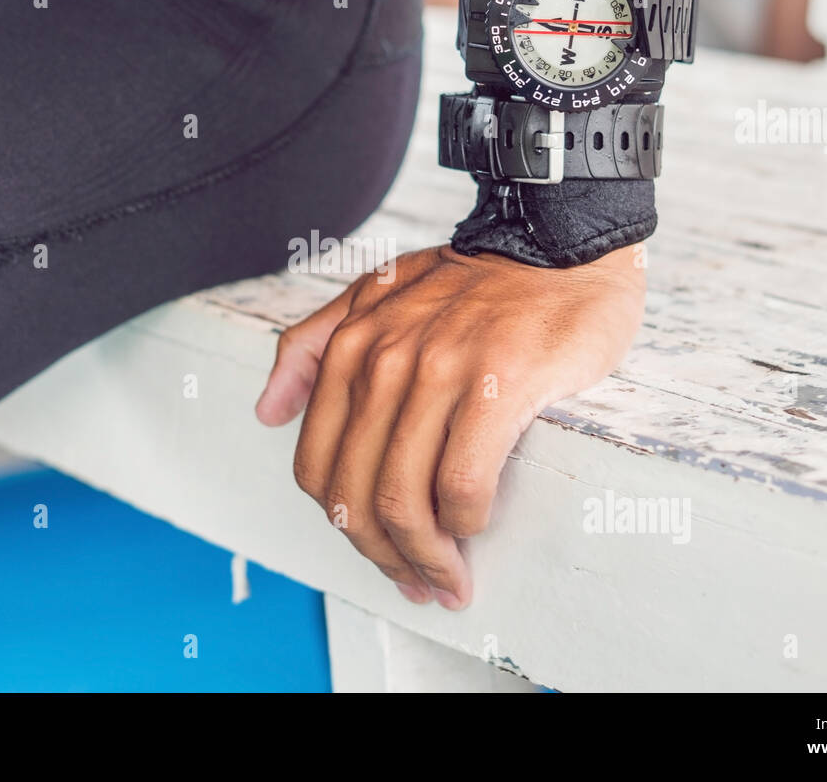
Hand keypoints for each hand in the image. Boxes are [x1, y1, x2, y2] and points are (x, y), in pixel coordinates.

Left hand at [255, 243, 645, 608]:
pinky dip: (464, 523)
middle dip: (383, 557)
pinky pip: (463, 483)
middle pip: (356, 495)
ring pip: (405, 498)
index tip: (380, 552)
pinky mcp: (499, 383)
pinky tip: (477, 528)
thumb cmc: (476, 280)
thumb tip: (267, 412)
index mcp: (351, 346)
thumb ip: (313, 345)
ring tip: (451, 579)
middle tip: (420, 584)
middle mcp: (385, 360)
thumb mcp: (377, 293)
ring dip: (426, 557)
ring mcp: (440, 370)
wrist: (559, 242)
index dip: (343, 527)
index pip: (318, 467)